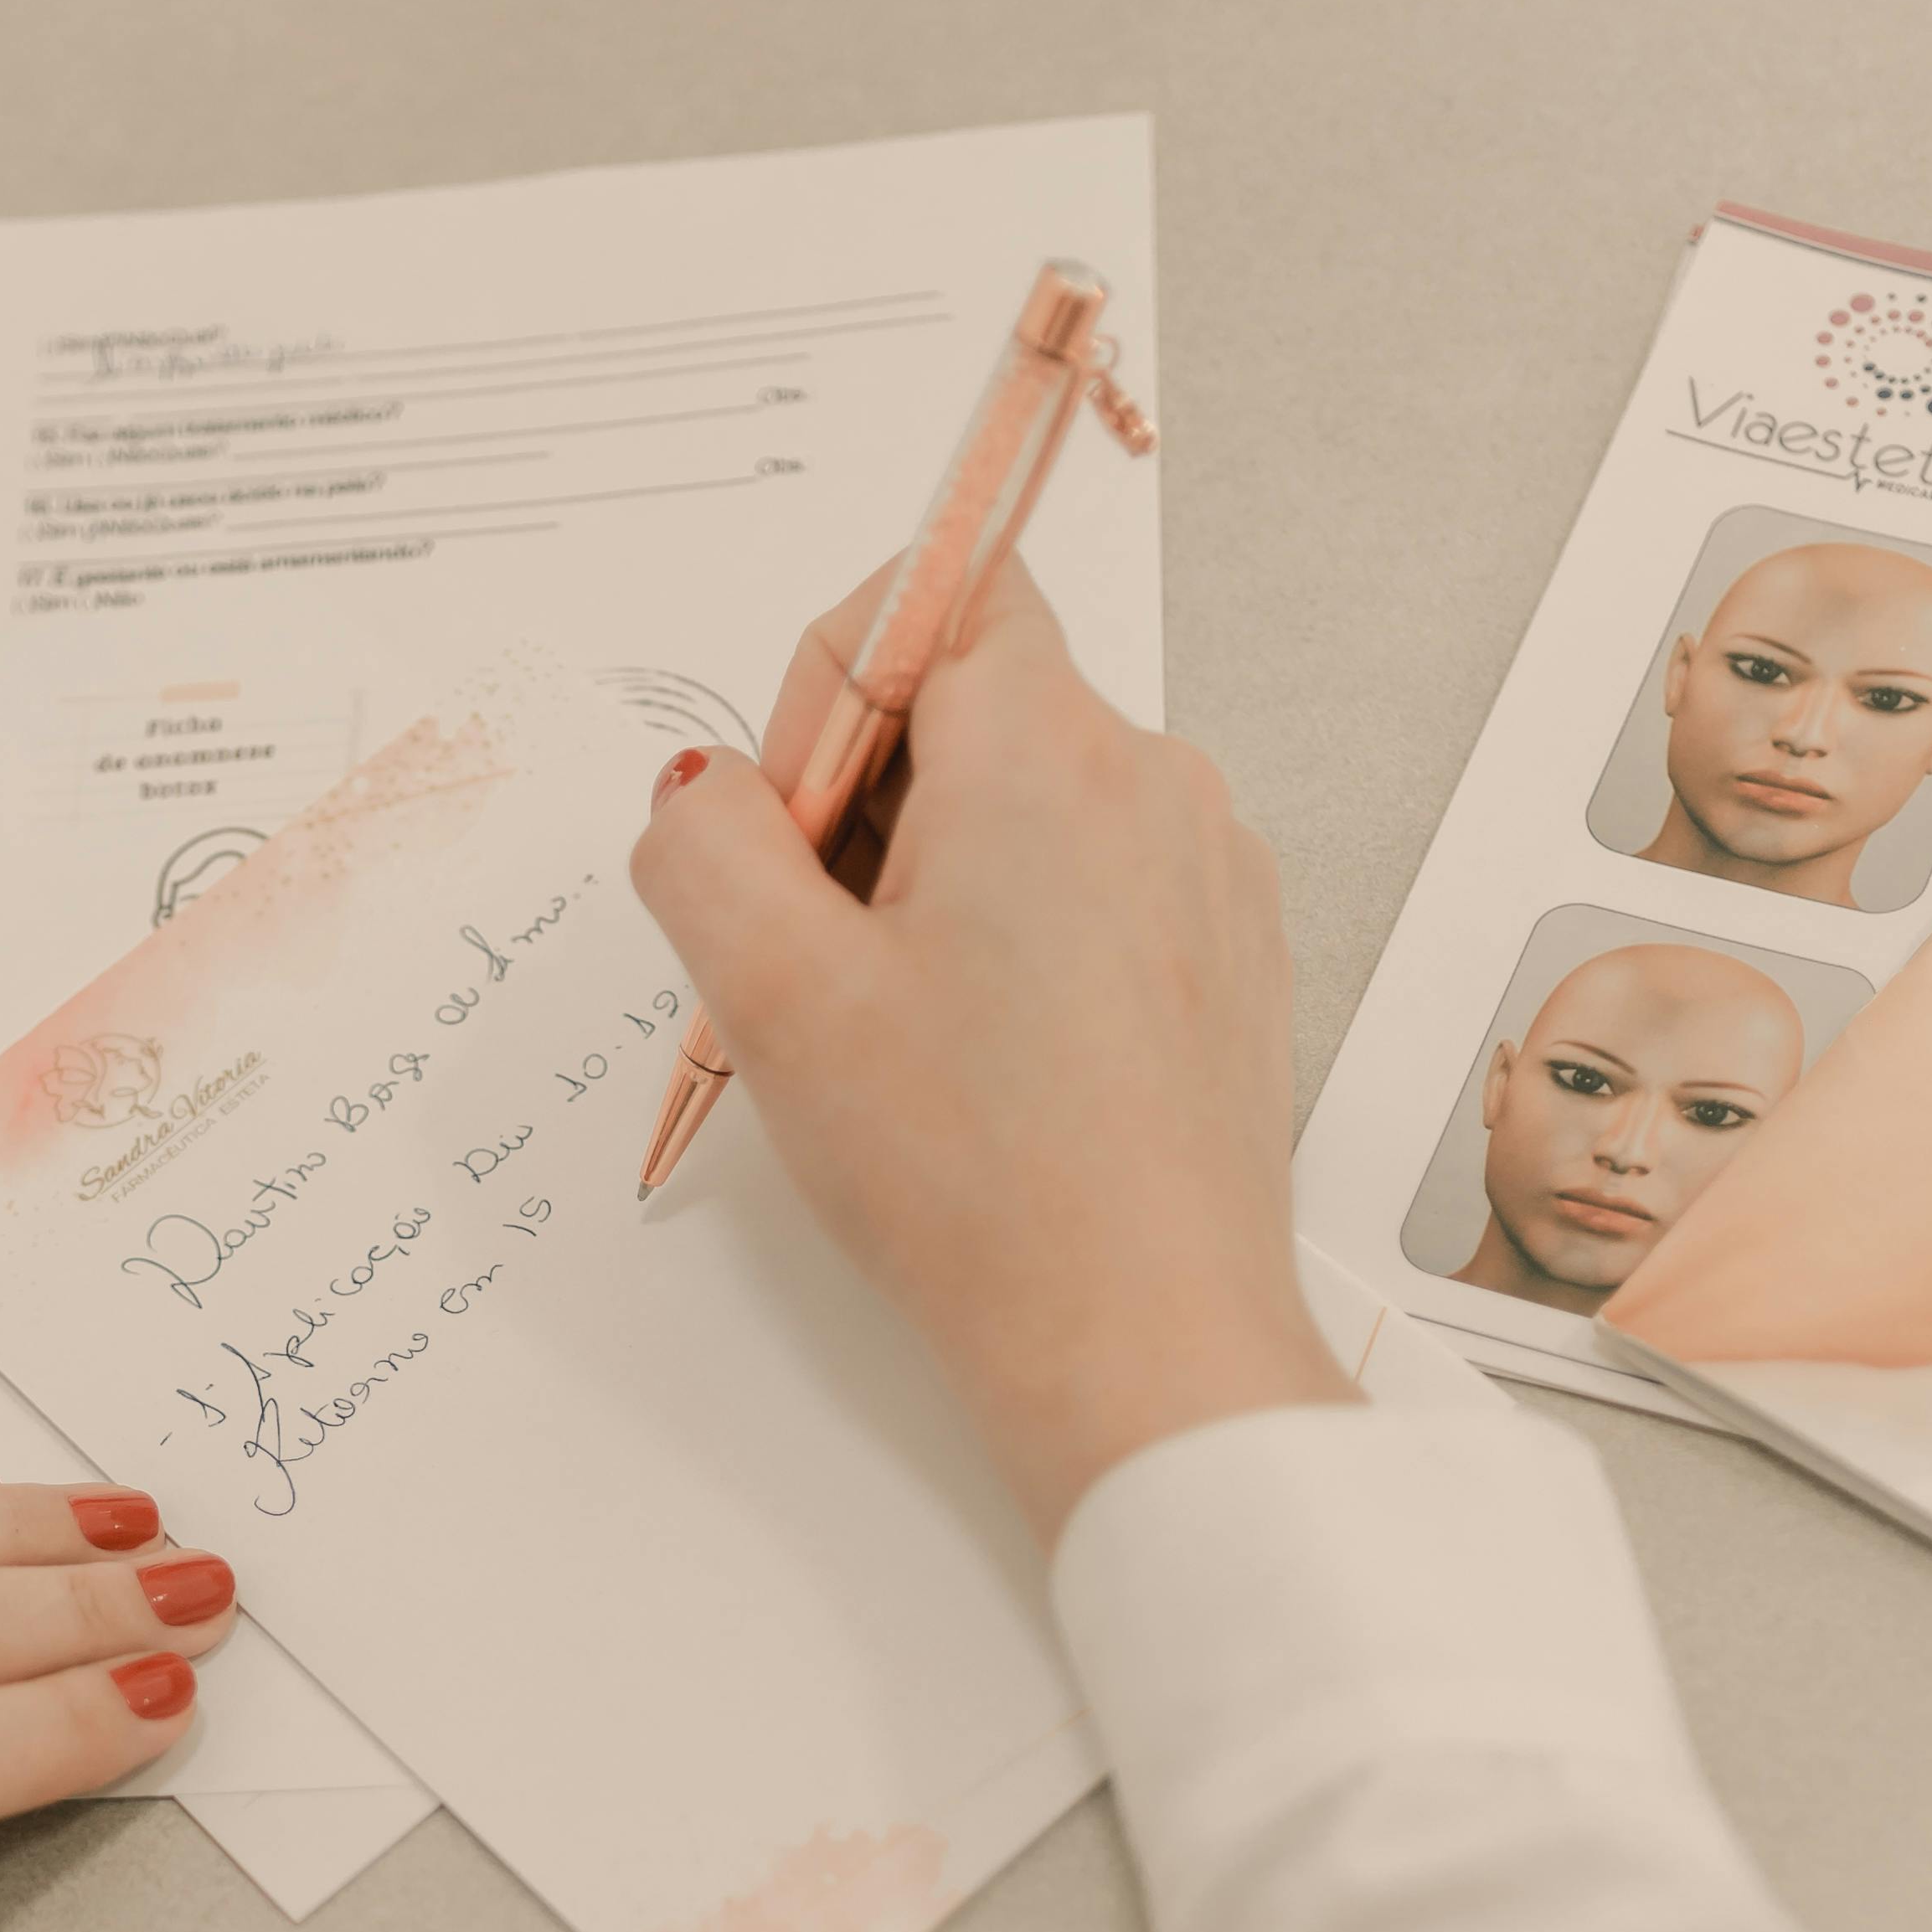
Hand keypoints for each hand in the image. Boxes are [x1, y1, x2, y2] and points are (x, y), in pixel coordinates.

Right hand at [631, 566, 1346, 1544]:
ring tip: (906, 1037)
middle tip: (824, 967)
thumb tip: (704, 795)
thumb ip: (703, 843)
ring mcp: (1208, 870)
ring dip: (936, 886)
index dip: (822, 698)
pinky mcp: (1228, 958)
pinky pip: (1094, 890)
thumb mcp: (774, 993)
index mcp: (1049, 746)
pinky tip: (985, 1069)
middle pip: (971, 707)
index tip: (794, 841)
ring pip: (1027, 808)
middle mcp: (1154, 778)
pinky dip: (1017, 945)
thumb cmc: (980, 1180)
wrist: (1145, 1344)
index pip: (929, 587)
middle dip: (867, 809)